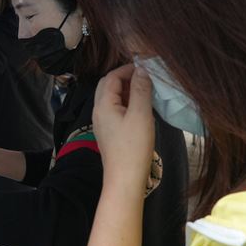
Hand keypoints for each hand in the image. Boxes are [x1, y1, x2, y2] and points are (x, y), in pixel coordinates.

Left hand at [93, 64, 154, 188]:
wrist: (125, 178)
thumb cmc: (133, 146)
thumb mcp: (140, 114)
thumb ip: (141, 89)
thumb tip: (142, 69)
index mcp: (103, 104)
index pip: (111, 77)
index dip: (128, 68)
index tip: (147, 67)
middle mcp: (98, 111)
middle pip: (108, 85)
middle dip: (126, 78)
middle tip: (146, 78)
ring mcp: (102, 122)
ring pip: (112, 98)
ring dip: (127, 90)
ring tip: (146, 91)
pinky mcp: (109, 132)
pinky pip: (115, 110)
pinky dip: (127, 103)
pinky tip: (141, 108)